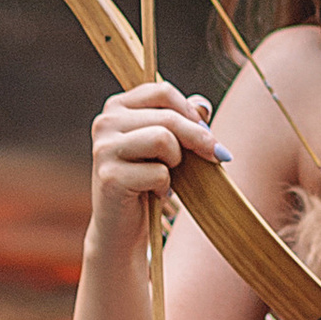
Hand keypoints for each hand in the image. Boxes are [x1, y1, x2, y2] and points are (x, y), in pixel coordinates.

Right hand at [89, 81, 224, 237]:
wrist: (122, 227)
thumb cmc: (148, 181)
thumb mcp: (168, 145)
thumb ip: (183, 120)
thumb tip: (203, 105)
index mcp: (117, 107)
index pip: (162, 91)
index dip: (191, 112)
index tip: (207, 133)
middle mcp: (105, 123)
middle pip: (168, 116)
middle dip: (198, 138)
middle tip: (216, 156)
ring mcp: (103, 149)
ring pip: (164, 139)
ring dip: (177, 161)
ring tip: (168, 174)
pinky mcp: (109, 177)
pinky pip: (159, 172)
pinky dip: (166, 185)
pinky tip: (156, 193)